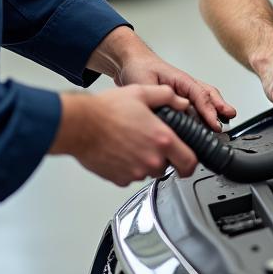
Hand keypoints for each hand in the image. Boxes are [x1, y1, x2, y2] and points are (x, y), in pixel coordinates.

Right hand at [52, 85, 197, 185]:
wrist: (81, 125)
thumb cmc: (106, 110)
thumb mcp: (141, 93)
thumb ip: (167, 96)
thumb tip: (181, 102)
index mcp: (162, 139)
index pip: (189, 162)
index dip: (191, 163)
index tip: (188, 162)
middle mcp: (151, 159)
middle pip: (168, 167)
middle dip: (164, 157)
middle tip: (151, 143)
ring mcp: (135, 172)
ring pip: (149, 171)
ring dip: (145, 161)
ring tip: (132, 142)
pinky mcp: (120, 179)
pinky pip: (131, 177)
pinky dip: (129, 166)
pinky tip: (121, 150)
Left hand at [87, 26, 235, 130]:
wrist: (131, 62)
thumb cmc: (139, 68)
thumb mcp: (145, 83)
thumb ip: (159, 98)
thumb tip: (171, 114)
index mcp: (181, 79)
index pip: (200, 95)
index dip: (209, 111)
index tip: (215, 123)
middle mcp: (186, 85)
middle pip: (209, 95)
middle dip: (220, 107)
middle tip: (230, 117)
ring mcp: (184, 91)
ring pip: (206, 99)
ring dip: (216, 110)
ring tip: (226, 122)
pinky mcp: (179, 99)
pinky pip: (197, 106)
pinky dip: (205, 114)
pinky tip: (207, 125)